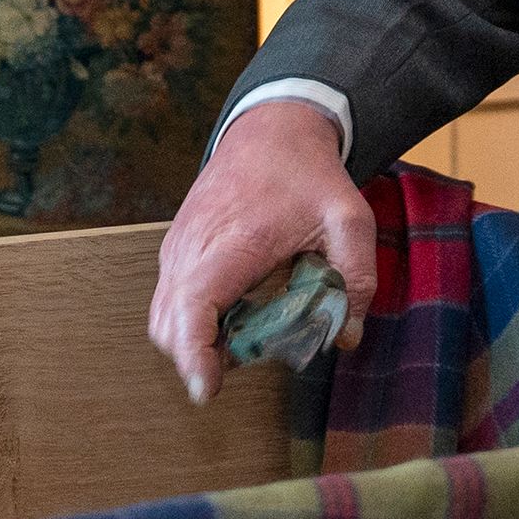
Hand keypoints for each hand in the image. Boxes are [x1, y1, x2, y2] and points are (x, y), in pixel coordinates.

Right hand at [147, 101, 376, 404]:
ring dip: (194, 342)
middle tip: (247, 361)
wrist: (271, 129)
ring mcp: (177, 246)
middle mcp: (193, 245)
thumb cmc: (308, 175)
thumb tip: (345, 337)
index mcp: (234, 240)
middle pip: (168, 324)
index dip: (194, 354)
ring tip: (245, 336)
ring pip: (162, 317)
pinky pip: (168, 300)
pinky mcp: (175, 249)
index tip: (208, 390)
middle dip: (198, 359)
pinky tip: (234, 315)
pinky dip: (191, 322)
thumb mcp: (349, 220)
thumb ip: (356, 279)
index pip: (194, 305)